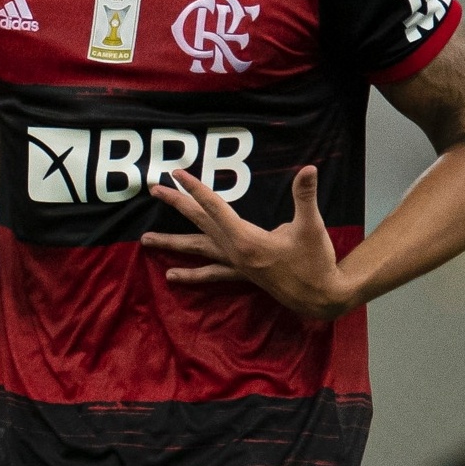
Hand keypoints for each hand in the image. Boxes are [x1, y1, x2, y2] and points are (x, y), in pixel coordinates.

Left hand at [143, 163, 354, 319]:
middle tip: (154, 189)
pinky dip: (191, 273)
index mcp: (246, 239)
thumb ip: (305, 197)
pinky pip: (210, 272)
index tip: (176, 174)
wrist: (320, 296)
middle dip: (177, 204)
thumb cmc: (315, 261)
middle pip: (199, 223)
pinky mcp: (241, 275)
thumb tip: (308, 169)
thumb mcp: (312, 226)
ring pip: (197, 249)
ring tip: (145, 240)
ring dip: (171, 243)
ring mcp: (235, 264)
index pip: (214, 207)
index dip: (195, 189)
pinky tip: (171, 276)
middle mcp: (234, 251)